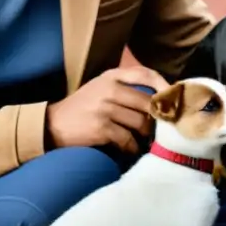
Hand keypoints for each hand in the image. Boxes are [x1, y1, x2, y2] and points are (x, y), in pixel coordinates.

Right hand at [44, 66, 169, 151]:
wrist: (51, 125)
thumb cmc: (81, 108)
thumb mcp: (99, 88)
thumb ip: (124, 88)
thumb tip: (159, 98)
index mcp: (110, 76)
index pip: (145, 74)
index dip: (164, 87)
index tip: (174, 100)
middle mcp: (109, 89)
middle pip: (148, 103)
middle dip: (158, 118)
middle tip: (162, 129)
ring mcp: (105, 108)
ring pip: (141, 123)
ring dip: (145, 136)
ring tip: (144, 141)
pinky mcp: (101, 128)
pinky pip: (128, 139)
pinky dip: (132, 148)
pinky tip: (130, 150)